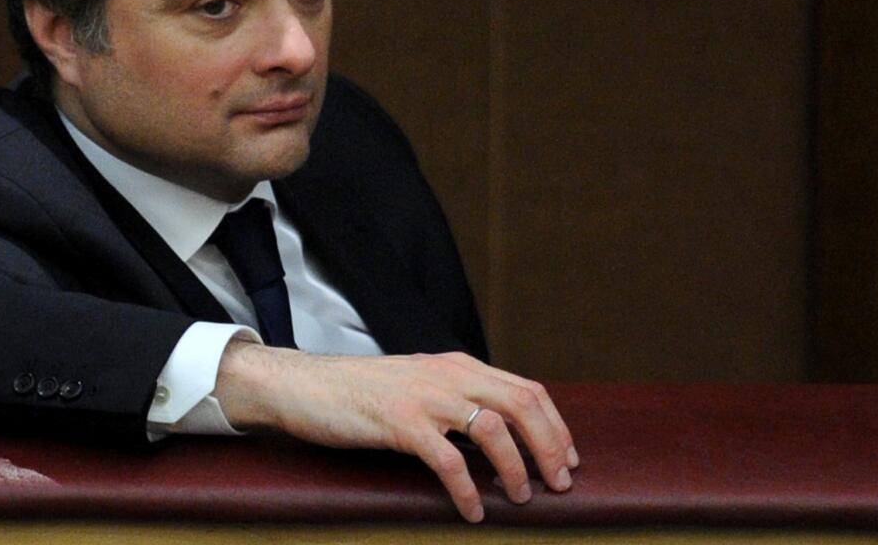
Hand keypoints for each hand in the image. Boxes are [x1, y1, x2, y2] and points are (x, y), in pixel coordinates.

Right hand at [212, 342, 578, 522]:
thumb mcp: (420, 383)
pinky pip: (448, 460)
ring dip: (516, 468)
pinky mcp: (400, 423)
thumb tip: (500, 433)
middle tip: (560, 484)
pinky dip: (467, 489)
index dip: (556, 425)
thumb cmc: (362, 392)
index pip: (527, 389)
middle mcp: (449, 375)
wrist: (308, 385)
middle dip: (550, 447)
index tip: (569, 457)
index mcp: (458, 366)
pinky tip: (472, 511)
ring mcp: (425, 397)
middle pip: (522, 405)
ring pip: (493, 430)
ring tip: (521, 498)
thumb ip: (457, 397)